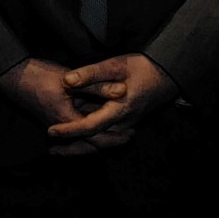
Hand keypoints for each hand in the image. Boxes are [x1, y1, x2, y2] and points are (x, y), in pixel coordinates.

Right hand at [0, 57, 132, 154]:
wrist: (12, 76)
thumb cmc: (38, 76)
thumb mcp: (70, 80)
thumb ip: (97, 86)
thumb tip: (123, 91)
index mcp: (68, 121)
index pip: (97, 137)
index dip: (116, 136)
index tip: (131, 132)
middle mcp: (62, 127)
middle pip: (90, 142)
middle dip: (110, 140)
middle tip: (128, 136)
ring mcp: (57, 123)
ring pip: (82, 136)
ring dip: (99, 135)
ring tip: (117, 130)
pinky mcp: (54, 116)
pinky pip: (75, 127)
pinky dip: (88, 127)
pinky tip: (96, 119)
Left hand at [46, 53, 177, 150]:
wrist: (167, 74)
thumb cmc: (142, 68)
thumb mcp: (115, 65)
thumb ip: (91, 73)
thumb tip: (67, 81)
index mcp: (118, 111)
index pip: (89, 127)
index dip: (69, 130)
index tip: (51, 132)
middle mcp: (122, 124)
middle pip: (94, 143)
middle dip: (73, 149)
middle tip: (51, 152)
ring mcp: (126, 125)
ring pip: (100, 142)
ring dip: (81, 146)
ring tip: (59, 149)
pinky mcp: (126, 122)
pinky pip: (106, 136)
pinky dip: (90, 139)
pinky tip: (77, 137)